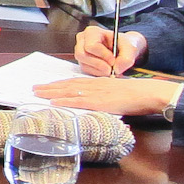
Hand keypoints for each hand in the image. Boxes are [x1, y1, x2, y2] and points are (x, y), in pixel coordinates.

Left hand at [34, 74, 172, 118]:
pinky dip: (65, 101)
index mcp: (100, 82)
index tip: (48, 85)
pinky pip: (78, 101)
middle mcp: (95, 85)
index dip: (60, 83)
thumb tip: (98, 102)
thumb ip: (106, 96)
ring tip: (37, 93)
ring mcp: (96, 93)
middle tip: (34, 88)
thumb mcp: (118, 92)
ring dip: (52, 92)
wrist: (149, 93)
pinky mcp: (100, 102)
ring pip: (69, 91)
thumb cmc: (138, 95)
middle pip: (68, 84)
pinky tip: (54, 101)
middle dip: (50, 86)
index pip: (75, 81)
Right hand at [74, 26, 145, 75]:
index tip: (113, 61)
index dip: (103, 55)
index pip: (91, 46)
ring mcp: (80, 51)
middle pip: (82, 55)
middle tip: (111, 70)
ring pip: (83, 64)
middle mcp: (82, 40)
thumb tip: (116, 69)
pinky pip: (86, 70)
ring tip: (111, 70)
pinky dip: (97, 73)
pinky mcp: (83, 62)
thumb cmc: (124, 45)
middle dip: (98, 64)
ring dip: (98, 70)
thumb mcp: (130, 48)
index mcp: (92, 32)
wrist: (123, 50)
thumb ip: (126, 58)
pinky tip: (106, 70)